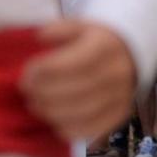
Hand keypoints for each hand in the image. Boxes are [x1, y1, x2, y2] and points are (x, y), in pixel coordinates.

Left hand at [20, 20, 136, 142]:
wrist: (130, 56)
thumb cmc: (96, 42)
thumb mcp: (80, 27)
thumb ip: (59, 29)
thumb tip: (40, 37)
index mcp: (106, 47)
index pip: (73, 63)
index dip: (46, 71)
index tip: (28, 73)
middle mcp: (117, 73)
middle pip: (76, 90)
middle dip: (44, 93)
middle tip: (27, 91)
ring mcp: (120, 97)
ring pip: (81, 112)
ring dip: (52, 112)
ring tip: (36, 105)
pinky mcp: (119, 116)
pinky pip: (90, 130)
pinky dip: (67, 128)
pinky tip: (53, 119)